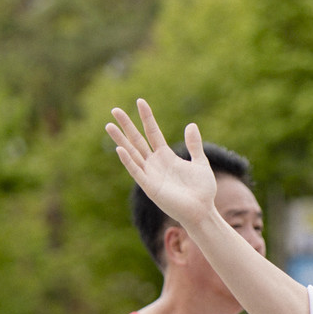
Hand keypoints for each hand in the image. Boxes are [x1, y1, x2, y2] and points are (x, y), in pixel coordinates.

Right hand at [106, 101, 216, 227]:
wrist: (203, 211)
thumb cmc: (203, 191)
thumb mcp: (200, 163)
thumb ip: (194, 145)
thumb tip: (191, 125)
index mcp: (166, 157)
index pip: (153, 132)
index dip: (147, 118)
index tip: (140, 101)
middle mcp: (155, 164)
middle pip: (137, 140)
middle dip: (127, 125)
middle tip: (114, 110)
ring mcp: (151, 175)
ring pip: (132, 153)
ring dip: (121, 140)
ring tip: (109, 125)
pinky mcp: (150, 187)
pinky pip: (137, 172)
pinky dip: (129, 161)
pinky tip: (120, 149)